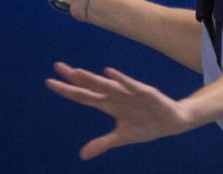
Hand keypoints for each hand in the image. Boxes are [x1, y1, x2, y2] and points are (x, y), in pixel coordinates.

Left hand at [45, 62, 194, 158]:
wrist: (172, 122)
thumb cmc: (146, 125)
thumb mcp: (122, 137)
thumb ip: (102, 143)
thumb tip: (82, 155)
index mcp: (109, 104)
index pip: (83, 96)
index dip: (67, 90)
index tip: (49, 82)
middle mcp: (116, 95)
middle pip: (92, 85)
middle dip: (75, 77)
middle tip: (57, 66)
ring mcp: (130, 93)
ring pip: (108, 85)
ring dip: (93, 79)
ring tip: (78, 72)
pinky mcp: (146, 92)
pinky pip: (132, 85)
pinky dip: (121, 80)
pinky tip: (111, 73)